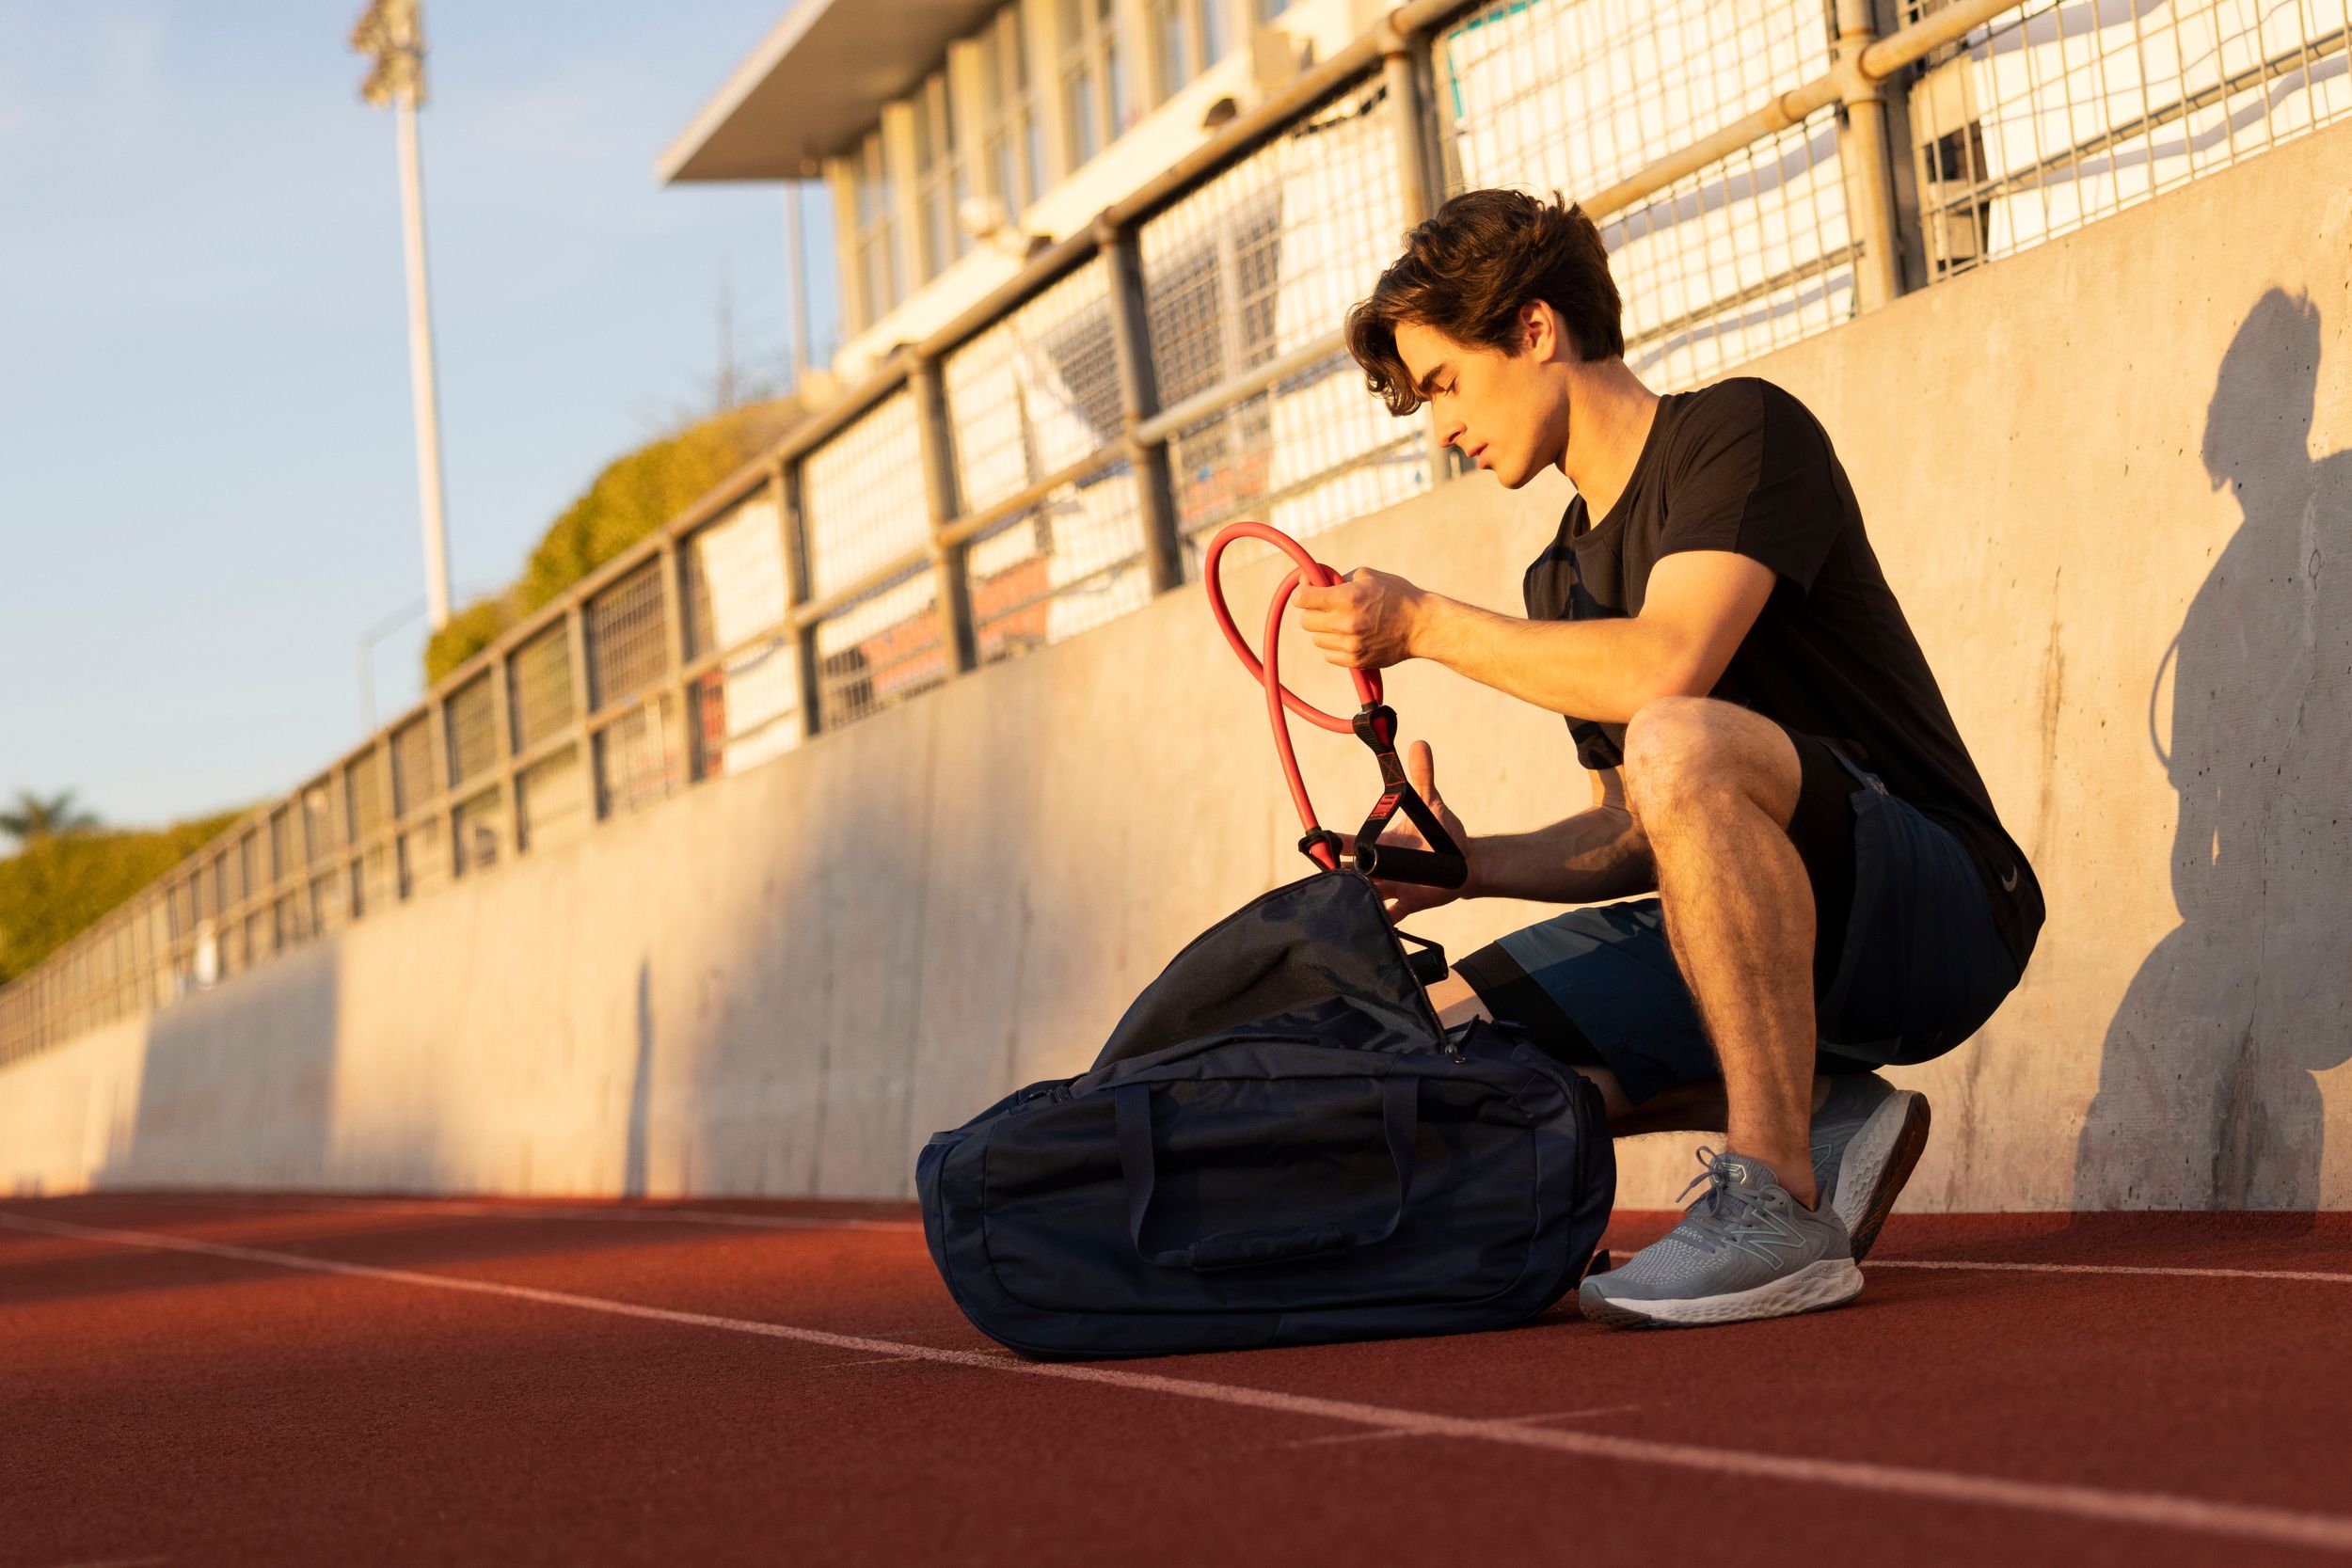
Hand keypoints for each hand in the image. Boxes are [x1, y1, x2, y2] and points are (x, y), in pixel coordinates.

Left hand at [1294, 567, 1426, 669]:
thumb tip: (1311, 581)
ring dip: (1324, 630)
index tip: (1307, 592)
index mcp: (1347, 598)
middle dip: (1312, 612)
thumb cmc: (1396, 595)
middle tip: (1326, 608)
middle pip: (1305, 621)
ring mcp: (1350, 645)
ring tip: (1344, 623)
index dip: (1302, 593)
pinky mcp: (1355, 661)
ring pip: (1317, 639)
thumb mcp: (1368, 577)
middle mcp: (1346, 623)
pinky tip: (1350, 637)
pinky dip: (1334, 646)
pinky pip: (1328, 655)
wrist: (1421, 626)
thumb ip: (1337, 579)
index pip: (1303, 599)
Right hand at [1338, 740, 1480, 922]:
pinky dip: (1383, 922)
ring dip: (1358, 897)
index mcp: (1381, 844)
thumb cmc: (1444, 833)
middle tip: (1329, 877)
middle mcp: (1382, 867)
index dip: (1332, 844)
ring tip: (1349, 901)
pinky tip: (1375, 925)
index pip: (1350, 844)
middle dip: (1338, 874)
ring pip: (1366, 895)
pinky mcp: (1409, 903)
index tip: (1318, 843)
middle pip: (1350, 872)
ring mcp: (1394, 887)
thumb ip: (1423, 776)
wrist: (1466, 862)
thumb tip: (1419, 744)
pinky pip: (1391, 917)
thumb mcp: (1432, 804)